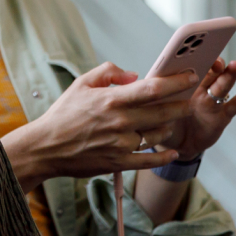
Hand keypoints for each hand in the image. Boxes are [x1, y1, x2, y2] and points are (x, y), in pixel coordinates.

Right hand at [2, 62, 200, 191]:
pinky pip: (147, 161)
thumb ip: (109, 72)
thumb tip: (133, 75)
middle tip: (189, 99)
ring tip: (172, 120)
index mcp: (112, 99)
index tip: (190, 76)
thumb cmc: (63, 114)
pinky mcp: (117, 163)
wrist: (45, 148)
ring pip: (157, 135)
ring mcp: (120, 144)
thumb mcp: (81, 83)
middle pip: (162, 112)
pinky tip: (173, 151)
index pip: (152, 88)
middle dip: (181, 104)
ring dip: (170, 126)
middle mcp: (120, 122)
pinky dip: (163, 157)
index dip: (176, 81)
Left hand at [162, 59, 235, 159]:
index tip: (196, 51)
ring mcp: (211, 101)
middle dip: (212, 64)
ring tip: (235, 65)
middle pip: (208, 71)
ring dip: (228, 74)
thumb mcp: (152, 109)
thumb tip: (146, 81)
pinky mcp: (222, 115)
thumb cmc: (160, 123)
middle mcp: (197, 88)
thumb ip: (156, 95)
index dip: (192, 57)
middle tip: (216, 59)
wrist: (172, 147)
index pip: (188, 65)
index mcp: (179, 82)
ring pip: (221, 84)